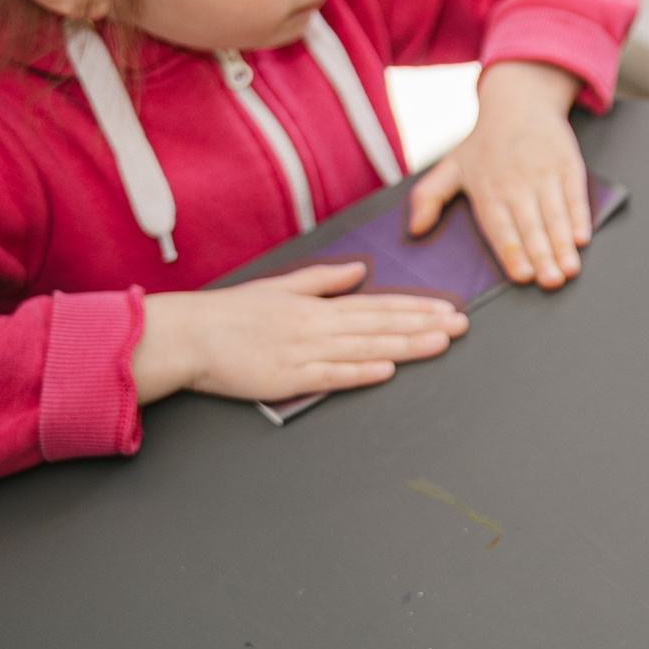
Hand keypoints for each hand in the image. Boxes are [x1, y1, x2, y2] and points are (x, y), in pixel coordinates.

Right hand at [132, 264, 465, 403]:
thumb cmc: (230, 315)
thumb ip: (324, 280)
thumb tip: (359, 271)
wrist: (187, 336)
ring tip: (440, 343)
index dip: (416, 307)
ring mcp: (302, 352)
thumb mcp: (281, 286)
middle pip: (380, 325)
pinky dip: (358, 371)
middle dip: (425, 325)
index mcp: (317, 306)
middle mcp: (316, 327)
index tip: (447, 308)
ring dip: (405, 345)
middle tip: (461, 325)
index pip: (378, 306)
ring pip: (364, 347)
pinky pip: (329, 375)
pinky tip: (386, 369)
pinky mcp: (285, 378)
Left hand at [409, 61, 589, 289]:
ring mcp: (544, 172)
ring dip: (563, 244)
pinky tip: (581, 237)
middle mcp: (516, 182)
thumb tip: (414, 229)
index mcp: (487, 189)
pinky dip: (579, 217)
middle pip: (531, 226)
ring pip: (554, 215)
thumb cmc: (485, 142)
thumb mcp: (450, 166)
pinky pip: (574, 195)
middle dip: (542, 255)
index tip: (522, 275)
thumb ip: (429, 198)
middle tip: (552, 281)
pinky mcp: (567, 163)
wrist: (519, 101)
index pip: (500, 227)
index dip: (512, 252)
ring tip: (569, 268)